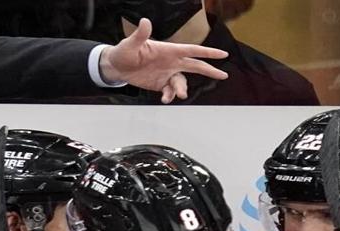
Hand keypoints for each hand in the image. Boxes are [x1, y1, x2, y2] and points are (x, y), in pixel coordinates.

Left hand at [100, 18, 228, 103]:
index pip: (192, 50)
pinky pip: (170, 91)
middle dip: (210, 70)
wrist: (116, 67)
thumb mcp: (131, 43)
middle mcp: (171, 62)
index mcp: (169, 50)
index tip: (223, 54)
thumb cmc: (124, 52)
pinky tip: (165, 99)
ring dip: (182, 89)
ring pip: (182, 82)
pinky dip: (170, 96)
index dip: (208, 52)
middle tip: (223, 75)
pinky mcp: (160, 84)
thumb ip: (140, 34)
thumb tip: (145, 22)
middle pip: (195, 66)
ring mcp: (166, 73)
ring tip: (179, 95)